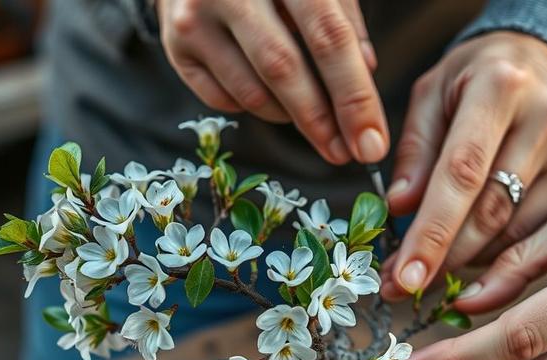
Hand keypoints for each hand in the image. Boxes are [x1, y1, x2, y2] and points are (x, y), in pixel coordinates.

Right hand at [157, 0, 387, 164]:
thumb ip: (342, 20)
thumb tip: (366, 75)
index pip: (328, 38)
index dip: (355, 97)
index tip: (372, 144)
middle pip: (284, 70)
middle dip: (320, 123)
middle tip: (345, 154)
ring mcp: (196, 18)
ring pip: (253, 92)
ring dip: (289, 116)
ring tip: (310, 116)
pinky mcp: (174, 46)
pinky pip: (224, 100)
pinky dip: (255, 107)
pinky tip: (268, 94)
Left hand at [381, 31, 546, 299]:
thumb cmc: (477, 80)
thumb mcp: (433, 94)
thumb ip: (415, 151)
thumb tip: (401, 209)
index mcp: (500, 86)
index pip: (461, 172)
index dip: (431, 232)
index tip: (404, 277)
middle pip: (490, 211)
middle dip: (442, 259)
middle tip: (402, 287)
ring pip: (512, 233)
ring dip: (465, 261)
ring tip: (428, 270)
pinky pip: (534, 236)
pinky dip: (496, 253)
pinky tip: (470, 250)